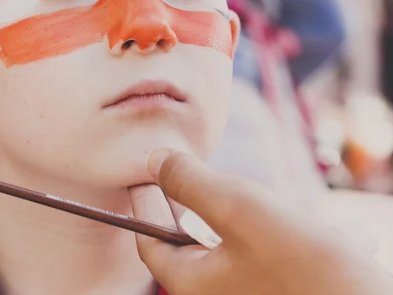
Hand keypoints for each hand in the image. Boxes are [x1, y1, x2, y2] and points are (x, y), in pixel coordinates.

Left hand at [130, 150, 392, 294]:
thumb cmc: (302, 264)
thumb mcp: (237, 208)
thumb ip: (190, 182)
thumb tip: (152, 159)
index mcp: (192, 283)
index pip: (149, 241)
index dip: (141, 204)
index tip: (138, 176)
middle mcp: (213, 293)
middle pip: (176, 246)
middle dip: (169, 208)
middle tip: (164, 176)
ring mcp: (241, 291)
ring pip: (207, 249)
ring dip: (201, 215)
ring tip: (200, 185)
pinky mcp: (269, 286)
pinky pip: (237, 255)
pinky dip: (232, 228)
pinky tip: (246, 211)